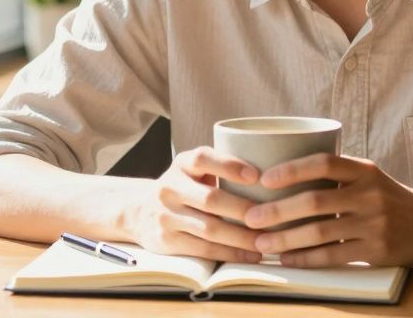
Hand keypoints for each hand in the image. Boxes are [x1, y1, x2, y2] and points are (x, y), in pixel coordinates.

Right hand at [123, 146, 263, 261]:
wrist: (139, 212)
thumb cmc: (184, 187)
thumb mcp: (194, 170)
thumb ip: (222, 168)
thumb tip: (273, 177)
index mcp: (182, 164)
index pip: (203, 158)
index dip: (229, 165)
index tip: (256, 176)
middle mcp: (170, 187)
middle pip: (211, 199)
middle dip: (245, 210)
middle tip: (274, 218)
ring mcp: (165, 215)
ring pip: (210, 228)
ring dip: (243, 237)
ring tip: (267, 241)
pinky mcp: (166, 240)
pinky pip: (204, 249)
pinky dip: (230, 253)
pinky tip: (250, 255)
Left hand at [243, 154, 412, 266]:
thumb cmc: (389, 198)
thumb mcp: (369, 177)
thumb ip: (336, 176)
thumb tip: (278, 176)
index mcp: (364, 170)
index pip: (323, 162)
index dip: (291, 170)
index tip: (264, 179)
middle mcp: (370, 194)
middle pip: (314, 201)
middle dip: (277, 211)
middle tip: (250, 217)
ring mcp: (375, 224)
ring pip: (319, 232)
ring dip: (284, 239)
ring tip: (261, 242)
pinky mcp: (377, 251)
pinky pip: (333, 256)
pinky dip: (305, 258)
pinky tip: (286, 259)